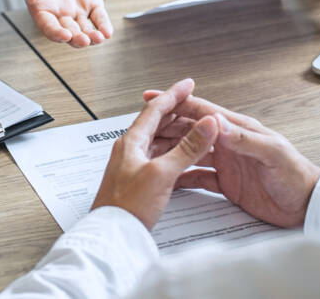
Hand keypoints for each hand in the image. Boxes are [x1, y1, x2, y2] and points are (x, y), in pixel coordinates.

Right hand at [12, 0, 112, 47]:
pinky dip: (103, 25)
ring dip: (92, 37)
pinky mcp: (92, 2)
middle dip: (77, 39)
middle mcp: (60, 14)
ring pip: (85, 29)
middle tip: (84, 40)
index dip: (55, 33)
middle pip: (69, 33)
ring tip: (98, 38)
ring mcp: (77, 10)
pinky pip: (98, 17)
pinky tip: (107, 32)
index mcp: (42, 9)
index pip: (48, 26)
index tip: (65, 35)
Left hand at [91, 79, 218, 228]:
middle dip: (181, 114)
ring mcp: (136, 164)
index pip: (155, 109)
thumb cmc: (127, 207)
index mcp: (132, 142)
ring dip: (180, 134)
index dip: (174, 95)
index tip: (188, 84)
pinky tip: (188, 157)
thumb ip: (187, 148)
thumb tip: (207, 125)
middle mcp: (132, 149)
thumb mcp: (162, 173)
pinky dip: (177, 153)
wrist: (112, 235)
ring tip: (200, 132)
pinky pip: (161, 158)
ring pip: (161, 141)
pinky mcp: (141, 180)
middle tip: (200, 110)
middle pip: (158, 123)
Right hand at [142, 90, 319, 227]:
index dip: (178, 103)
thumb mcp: (272, 154)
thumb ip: (245, 138)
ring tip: (148, 150)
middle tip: (142, 127)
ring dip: (170, 150)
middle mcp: (230, 143)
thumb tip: (217, 123)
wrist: (307, 206)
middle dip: (165, 126)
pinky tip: (168, 177)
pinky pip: (198, 177)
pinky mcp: (226, 184)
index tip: (155, 97)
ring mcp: (227, 163)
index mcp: (240, 129)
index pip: (203, 112)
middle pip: (190, 130)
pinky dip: (182, 176)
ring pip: (190, 152)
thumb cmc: (297, 177)